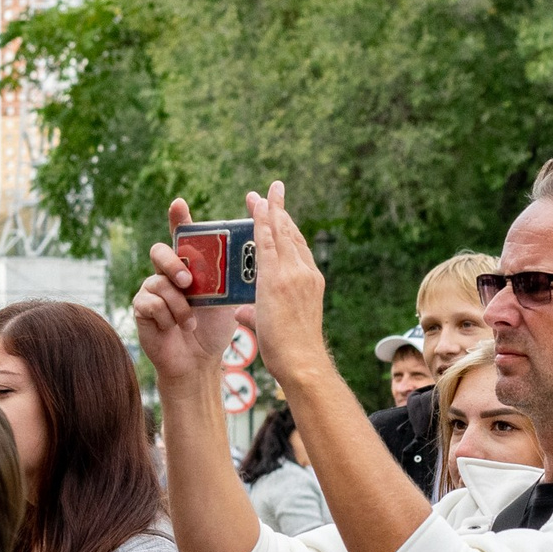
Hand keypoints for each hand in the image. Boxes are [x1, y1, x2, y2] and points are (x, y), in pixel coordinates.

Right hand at [132, 198, 243, 390]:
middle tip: (187, 281)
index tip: (179, 204)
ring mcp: (151, 290)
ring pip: (158, 283)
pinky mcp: (141, 308)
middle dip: (173, 264)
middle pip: (160, 252)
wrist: (199, 361)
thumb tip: (251, 254)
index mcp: (189, 265)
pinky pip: (151, 303)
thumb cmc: (214, 328)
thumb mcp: (226, 298)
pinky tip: (175, 329)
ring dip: (179, 306)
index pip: (181, 235)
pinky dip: (168, 318)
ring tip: (190, 323)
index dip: (178, 218)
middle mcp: (167, 273)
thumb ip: (229, 276)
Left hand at [244, 181, 334, 391]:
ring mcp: (294, 274)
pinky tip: (255, 208)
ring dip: (269, 210)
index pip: (297, 248)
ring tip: (260, 193)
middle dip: (279, 210)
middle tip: (271, 190)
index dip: (287, 228)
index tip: (279, 213)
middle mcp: (305, 273)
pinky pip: (267, 243)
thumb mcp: (274, 325)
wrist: (302, 361)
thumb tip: (243, 312)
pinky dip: (262, 223)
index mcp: (309, 282)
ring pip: (280, 233)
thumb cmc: (292, 352)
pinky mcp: (278, 278)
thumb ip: (257, 313)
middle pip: (291, 234)